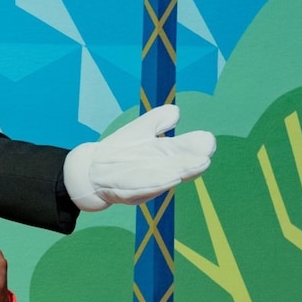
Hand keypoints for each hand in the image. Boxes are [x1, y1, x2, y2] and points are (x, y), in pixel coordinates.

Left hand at [63, 104, 215, 210]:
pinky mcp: (130, 190)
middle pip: (181, 166)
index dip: (199, 147)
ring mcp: (147, 181)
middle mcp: (161, 170)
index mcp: (166, 155)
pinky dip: (158, 182)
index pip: (188, 151)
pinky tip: (170, 177)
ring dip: (179, 173)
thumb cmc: (121, 152)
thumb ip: (157, 120)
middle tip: (205, 158)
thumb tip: (176, 111)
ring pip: (167, 177)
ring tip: (193, 167)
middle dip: (192, 163)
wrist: (92, 171)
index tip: (208, 141)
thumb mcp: (140, 131)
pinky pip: (145, 187)